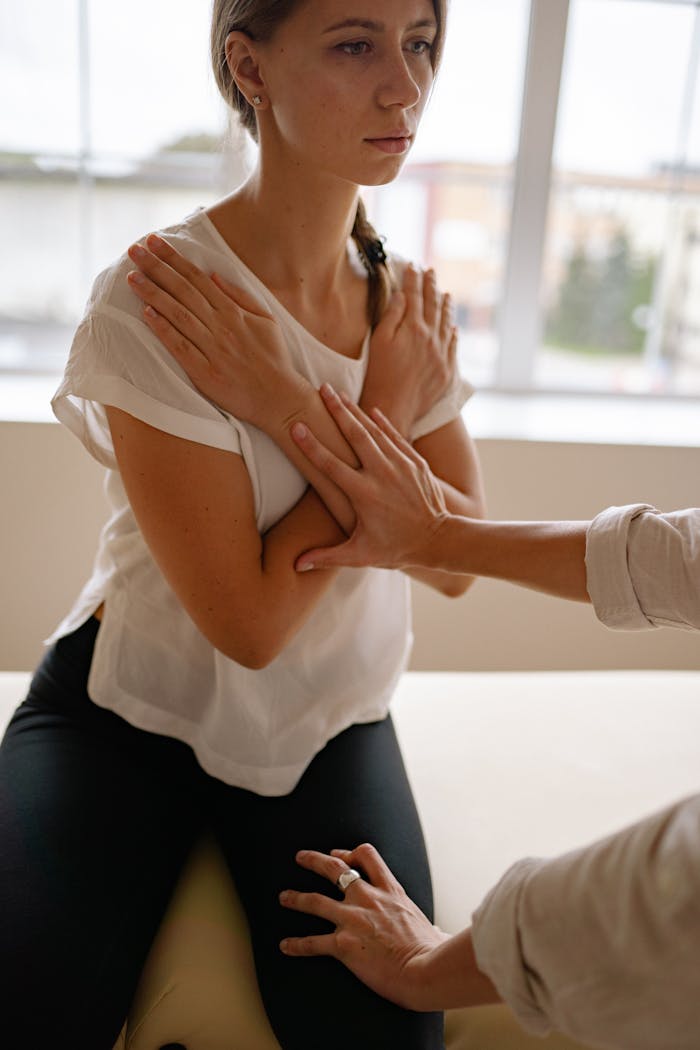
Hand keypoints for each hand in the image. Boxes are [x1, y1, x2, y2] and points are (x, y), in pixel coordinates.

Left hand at [126, 233, 307, 430]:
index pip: (197, 278)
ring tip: (132, 277)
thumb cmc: (272, 358)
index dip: (174, 259)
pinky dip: (163, 329)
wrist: (278, 397)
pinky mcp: (205, 372)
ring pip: (178, 314)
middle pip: (183, 291)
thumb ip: (240, 296)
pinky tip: (146, 313)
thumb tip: (213, 275)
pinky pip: (180, 346)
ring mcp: (212, 349)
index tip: (154, 242)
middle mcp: (221, 325)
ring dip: (153, 293)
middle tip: (134, 250)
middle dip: (157, 267)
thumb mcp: (266, 320)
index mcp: (234, 311)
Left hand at [279, 843, 451, 1011]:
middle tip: (300, 857)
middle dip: (315, 860)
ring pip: (315, 901)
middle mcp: (368, 899)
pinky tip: (285, 946)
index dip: (349, 853)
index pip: (366, 856)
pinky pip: (313, 942)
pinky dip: (297, 944)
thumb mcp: (431, 926)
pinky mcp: (343, 945)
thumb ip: (430, 925)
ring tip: (284, 896)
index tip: (339, 856)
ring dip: (296, 898)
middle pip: (335, 869)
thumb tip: (441, 935)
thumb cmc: (434, 952)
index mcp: (390, 891)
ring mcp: (353, 919)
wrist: (426, 969)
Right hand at [290, 384, 448, 571]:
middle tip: (321, 388)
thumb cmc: (396, 549)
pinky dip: (384, 423)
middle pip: (355, 436)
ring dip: (356, 411)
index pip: (331, 465)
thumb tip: (296, 566)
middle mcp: (382, 475)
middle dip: (337, 411)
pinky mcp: (416, 464)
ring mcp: (401, 466)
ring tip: (339, 393)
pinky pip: (397, 438)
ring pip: (375, 432)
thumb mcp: (360, 555)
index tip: (296, 427)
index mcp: (364, 495)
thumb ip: (327, 556)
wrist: (439, 541)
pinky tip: (372, 411)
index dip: (312, 446)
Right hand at [361, 265, 456, 435]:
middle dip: (431, 286)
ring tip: (446, 294)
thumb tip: (402, 296)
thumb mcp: (379, 341)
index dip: (413, 280)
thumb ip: (392, 316)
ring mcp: (441, 354)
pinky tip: (452, 327)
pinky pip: (453, 346)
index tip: (413, 266)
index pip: (414, 297)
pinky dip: (452, 333)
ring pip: (446, 324)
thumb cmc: (379, 375)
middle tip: (431, 272)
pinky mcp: (445, 370)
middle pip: (432, 306)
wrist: (394, 407)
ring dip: (446, 307)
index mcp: (413, 328)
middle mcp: (431, 338)